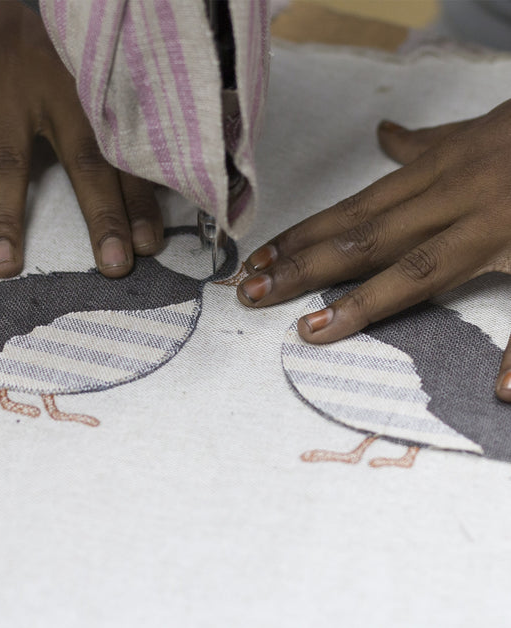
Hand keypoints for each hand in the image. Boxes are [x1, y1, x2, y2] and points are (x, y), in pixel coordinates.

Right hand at [0, 0, 162, 277]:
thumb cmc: (48, 64)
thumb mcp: (85, 87)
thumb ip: (106, 133)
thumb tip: (147, 184)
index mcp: (92, 102)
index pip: (124, 158)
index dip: (140, 203)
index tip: (149, 245)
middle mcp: (55, 101)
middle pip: (85, 164)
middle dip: (102, 218)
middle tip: (115, 265)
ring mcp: (4, 102)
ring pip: (8, 166)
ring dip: (5, 219)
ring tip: (3, 266)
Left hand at [237, 100, 510, 401]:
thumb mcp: (473, 130)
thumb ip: (425, 144)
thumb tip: (385, 137)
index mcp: (439, 173)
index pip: (353, 210)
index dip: (302, 236)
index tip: (257, 260)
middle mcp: (457, 199)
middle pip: (366, 239)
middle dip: (303, 268)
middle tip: (250, 294)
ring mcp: (499, 228)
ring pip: (419, 269)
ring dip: (363, 303)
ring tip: (311, 331)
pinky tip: (503, 390)